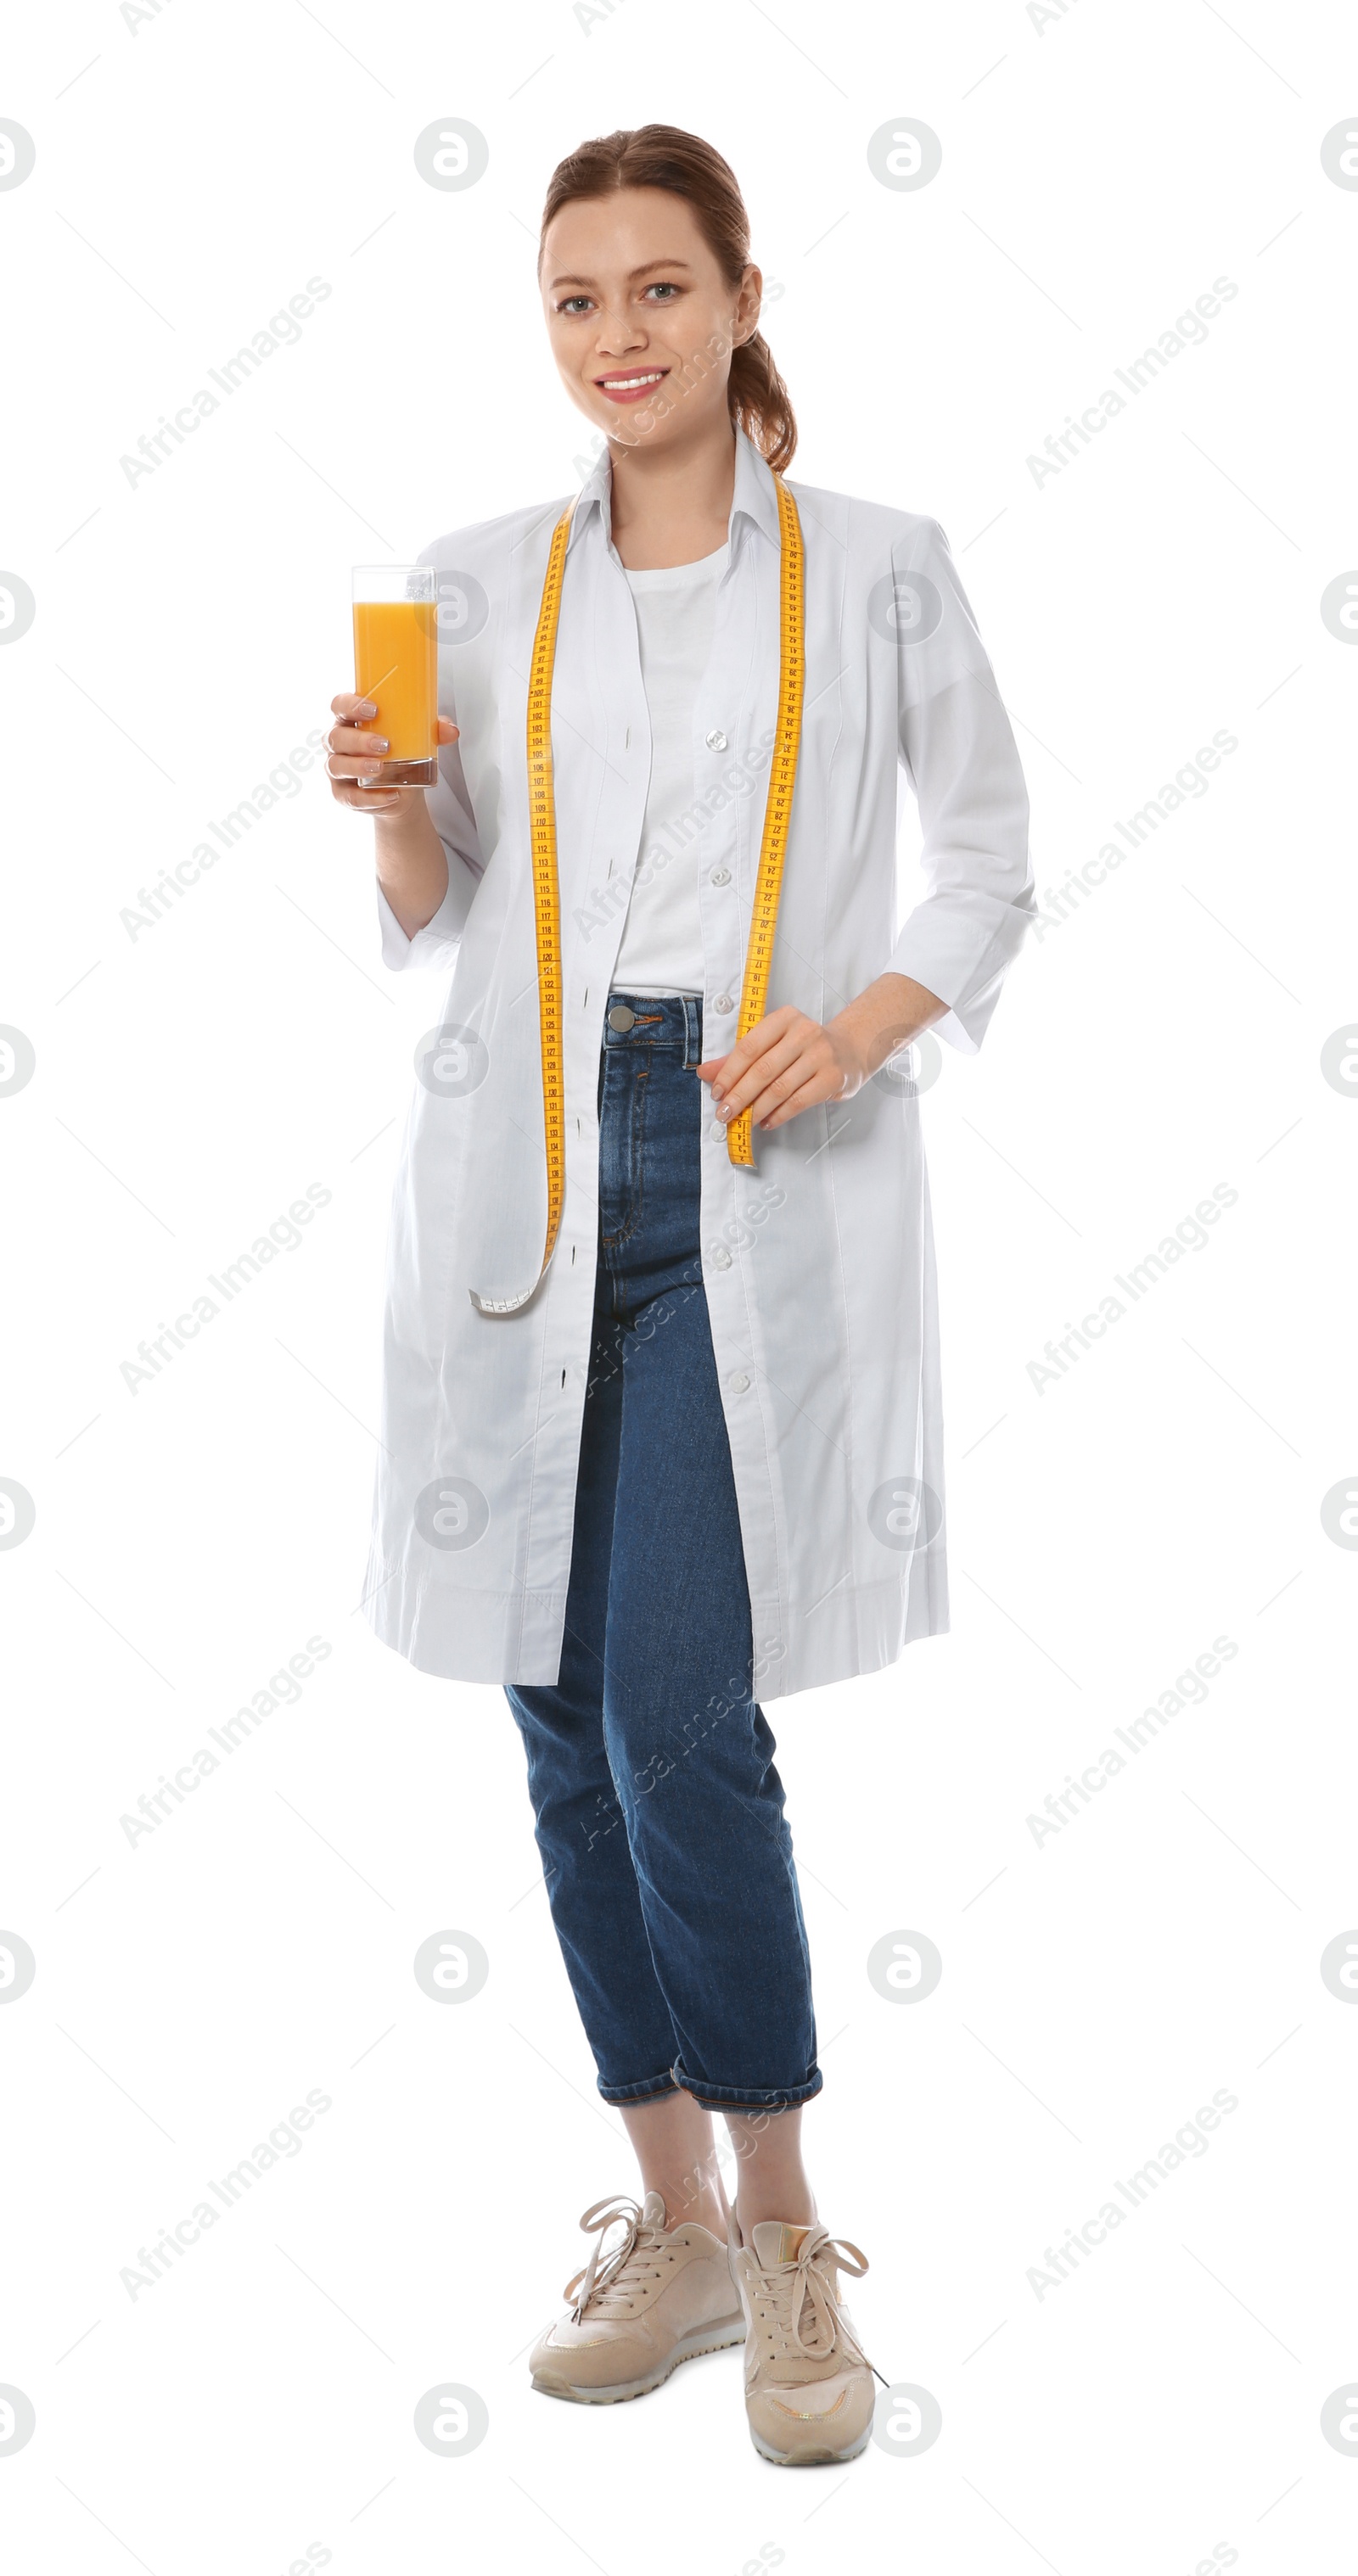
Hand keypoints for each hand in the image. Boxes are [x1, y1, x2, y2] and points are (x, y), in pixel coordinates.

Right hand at [326, 694, 458, 816]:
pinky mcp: (343, 794)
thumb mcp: (419, 739)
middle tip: (384, 745)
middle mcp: (339, 743)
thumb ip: (434, 731)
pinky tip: (390, 796)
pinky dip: (369, 799)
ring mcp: (338, 769)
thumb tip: (451, 730)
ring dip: (358, 767)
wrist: (403, 791)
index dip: (350, 705)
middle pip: (336, 737)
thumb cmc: (403, 753)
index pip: (340, 706)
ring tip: (381, 769)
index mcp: (353, 721)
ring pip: (336, 766)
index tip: (374, 709)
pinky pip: (349, 797)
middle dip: (358, 740)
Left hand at [697, 974, 945, 1133]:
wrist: (850, 1051)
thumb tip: (705, 1073)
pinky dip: (779, 1115)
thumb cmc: (804, 1048)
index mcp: (785, 1018)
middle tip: (725, 1113)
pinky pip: (799, 1101)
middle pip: (762, 1069)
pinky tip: (767, 1122)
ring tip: (744, 1120)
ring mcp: (821, 1055)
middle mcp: (804, 1032)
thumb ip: (739, 1058)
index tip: (716, 1092)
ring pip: (779, 1088)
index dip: (728, 1072)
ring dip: (757, 1109)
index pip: (748, 1047)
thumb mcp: (773, 1044)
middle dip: (739, 1095)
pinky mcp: (832, 1077)